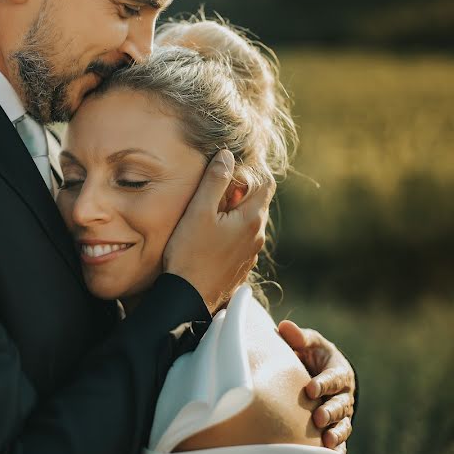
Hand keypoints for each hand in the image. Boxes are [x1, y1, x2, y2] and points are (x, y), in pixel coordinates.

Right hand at [163, 150, 275, 312]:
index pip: (265, 183)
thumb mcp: (199, 210)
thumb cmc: (191, 253)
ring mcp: (250, 253)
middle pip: (256, 202)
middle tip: (210, 194)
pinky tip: (207, 237)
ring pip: (248, 222)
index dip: (248, 173)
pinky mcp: (240, 266)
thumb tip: (227, 155)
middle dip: (237, 192)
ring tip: (206, 216)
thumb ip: (215, 180)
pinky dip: (229, 231)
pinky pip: (241, 240)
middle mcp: (257, 236)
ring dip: (232, 213)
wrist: (187, 298)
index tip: (226, 174)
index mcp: (252, 219)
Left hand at [277, 321, 354, 453]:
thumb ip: (299, 337)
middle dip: (330, 411)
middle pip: (340, 404)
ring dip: (336, 432)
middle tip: (318, 417)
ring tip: (327, 440)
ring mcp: (342, 412)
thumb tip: (285, 327)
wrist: (322, 372)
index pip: (333, 378)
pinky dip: (337, 448)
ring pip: (342, 424)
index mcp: (339, 371)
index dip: (324, 383)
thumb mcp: (309, 343)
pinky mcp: (337, 427)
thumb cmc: (312, 354)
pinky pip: (340, 440)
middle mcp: (344, 394)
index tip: (310, 389)